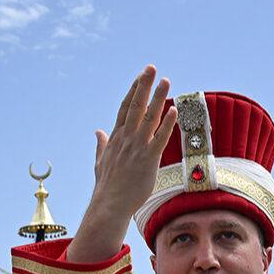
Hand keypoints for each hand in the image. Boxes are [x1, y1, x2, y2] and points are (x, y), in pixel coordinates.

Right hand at [67, 66, 178, 263]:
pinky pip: (159, 138)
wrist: (109, 205)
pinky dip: (167, 124)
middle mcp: (126, 139)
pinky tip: (175, 111)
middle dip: (144, 86)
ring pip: (148, 118)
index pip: (125, 108)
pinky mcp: (148, 160)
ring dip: (158, 98)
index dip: (133, 91)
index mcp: (116, 138)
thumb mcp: (100, 161)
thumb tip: (98, 131)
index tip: (140, 76)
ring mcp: (137, 148)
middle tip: (152, 68)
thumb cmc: (107, 186)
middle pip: (136, 106)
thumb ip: (101, 144)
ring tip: (166, 81)